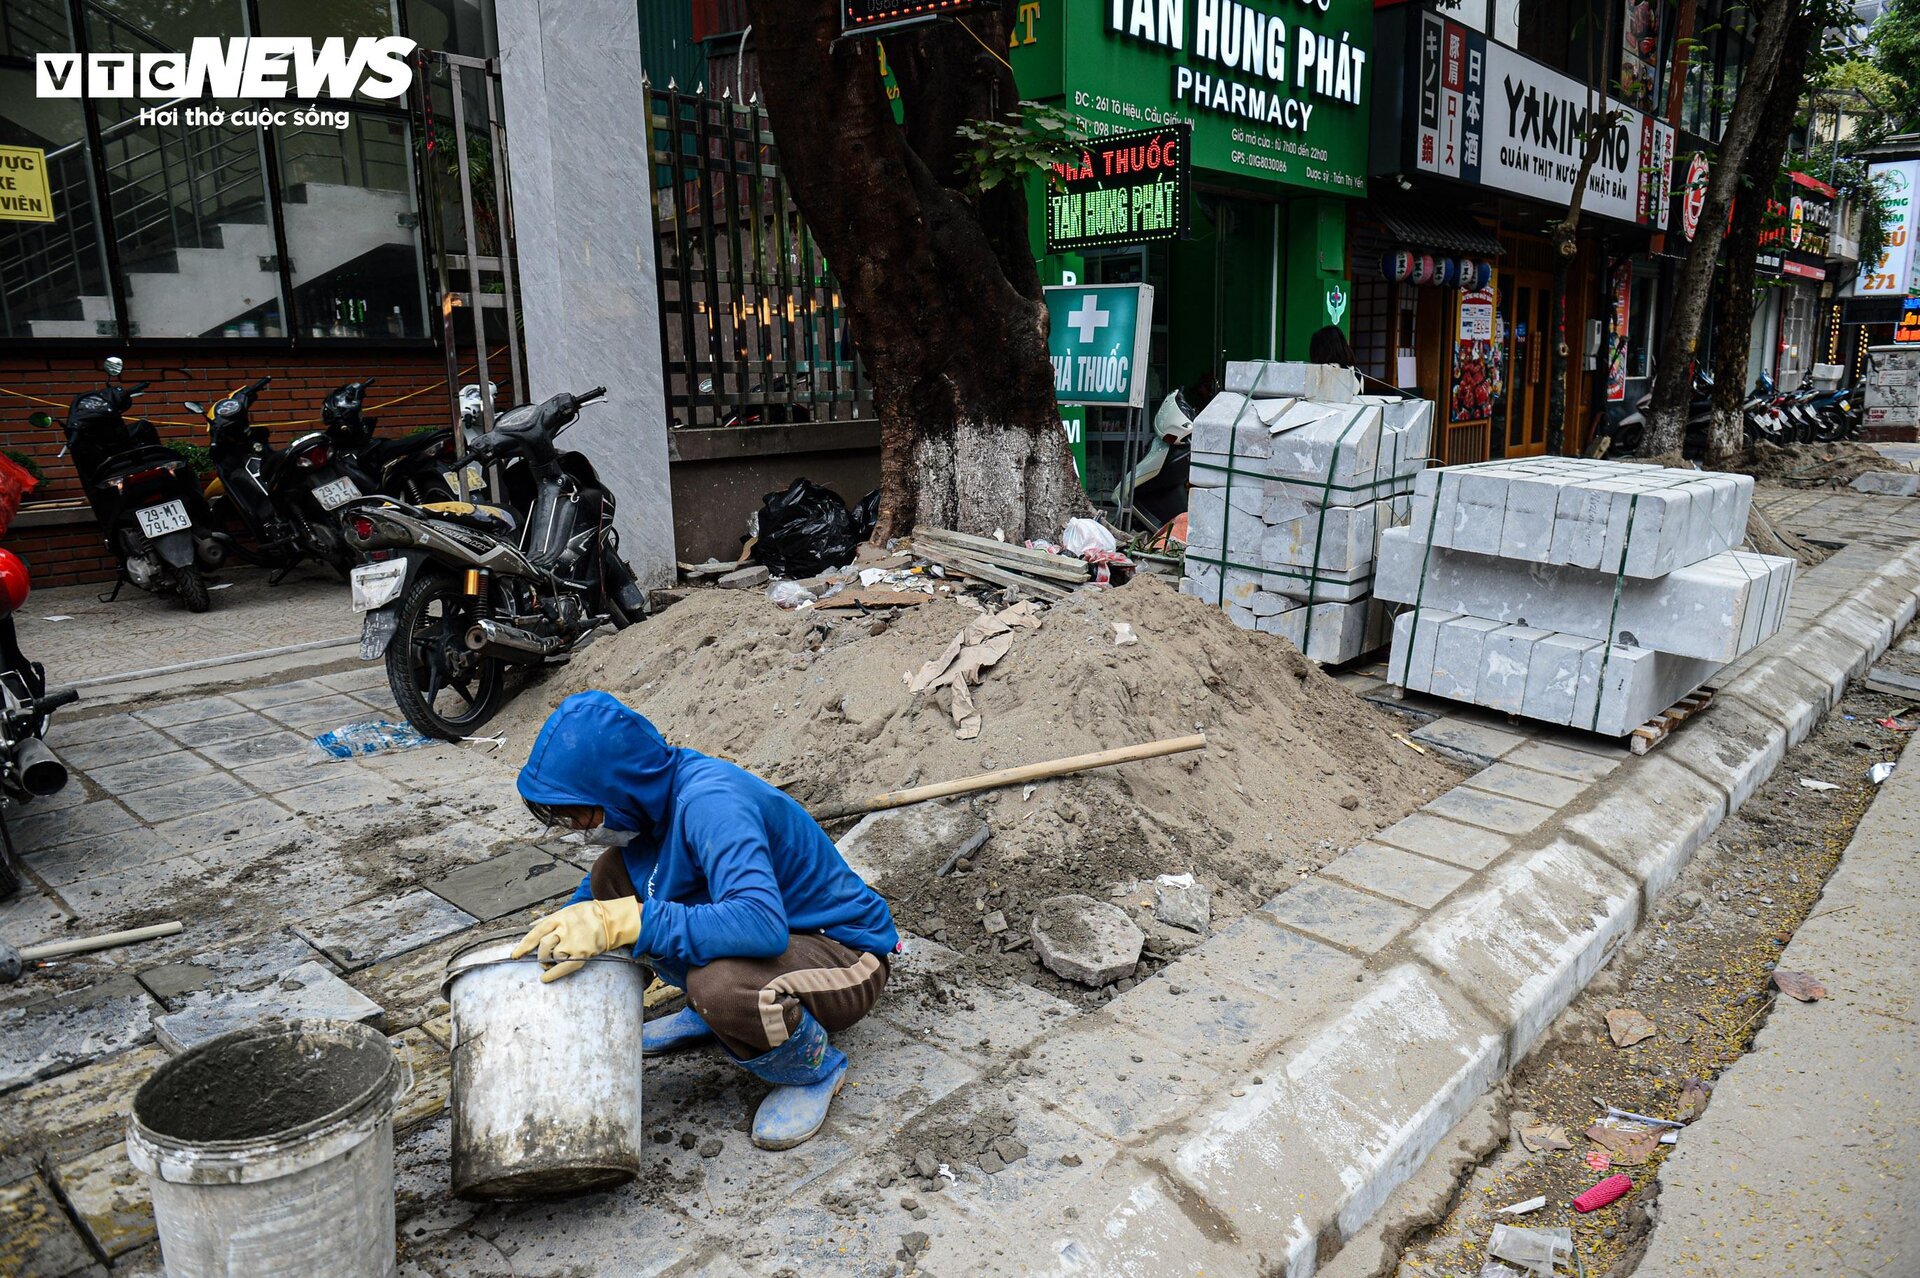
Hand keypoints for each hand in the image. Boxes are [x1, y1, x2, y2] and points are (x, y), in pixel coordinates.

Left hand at [510, 897, 641, 982]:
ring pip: (553, 956)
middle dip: (540, 954)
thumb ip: (549, 920)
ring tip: (554, 961)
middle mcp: (564, 930)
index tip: (515, 955)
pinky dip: (552, 974)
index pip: (536, 933)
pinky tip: (545, 978)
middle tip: (542, 958)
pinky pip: (562, 967)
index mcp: (559, 918)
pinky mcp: (581, 954)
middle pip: (543, 946)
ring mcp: (573, 943)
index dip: (524, 945)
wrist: (610, 920)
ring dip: (550, 961)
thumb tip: (530, 925)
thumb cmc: (588, 915)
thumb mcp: (567, 911)